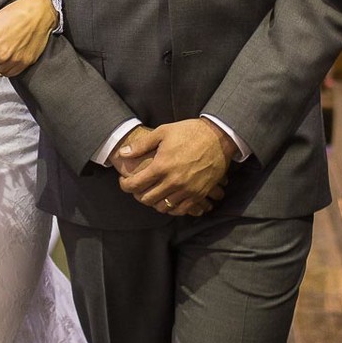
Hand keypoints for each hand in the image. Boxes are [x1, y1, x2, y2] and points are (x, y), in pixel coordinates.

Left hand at [112, 120, 230, 216]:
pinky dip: (172, 208)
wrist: (218, 137)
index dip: (125, 185)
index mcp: (162, 166)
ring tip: (153, 193)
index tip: (123, 181)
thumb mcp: (163, 132)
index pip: (135, 184)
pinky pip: (181, 210)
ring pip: (163, 207)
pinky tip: (169, 199)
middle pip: (147, 199)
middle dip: (138, 195)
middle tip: (138, 188)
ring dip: (154, 202)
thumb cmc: (189, 132)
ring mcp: (187, 190)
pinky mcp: (199, 194)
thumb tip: (123, 153)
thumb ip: (141, 145)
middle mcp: (173, 181)